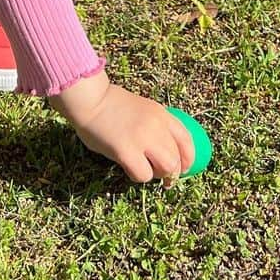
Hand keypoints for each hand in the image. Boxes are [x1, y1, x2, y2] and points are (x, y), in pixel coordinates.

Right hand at [52, 72, 194, 182]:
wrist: (91, 100)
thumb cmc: (111, 104)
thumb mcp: (143, 108)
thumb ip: (156, 125)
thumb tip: (165, 149)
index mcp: (162, 114)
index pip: (187, 140)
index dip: (189, 158)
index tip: (184, 168)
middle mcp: (157, 126)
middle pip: (178, 158)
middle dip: (173, 172)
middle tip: (165, 179)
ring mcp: (143, 139)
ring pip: (166, 168)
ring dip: (157, 175)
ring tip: (146, 171)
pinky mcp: (127, 152)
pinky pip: (143, 174)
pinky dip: (138, 176)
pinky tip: (128, 168)